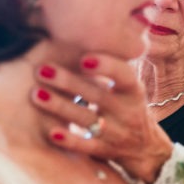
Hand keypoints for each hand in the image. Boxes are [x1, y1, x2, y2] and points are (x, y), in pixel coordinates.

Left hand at [30, 52, 172, 182]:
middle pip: (97, 95)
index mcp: (133, 91)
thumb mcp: (129, 87)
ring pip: (87, 120)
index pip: (124, 76)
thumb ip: (111, 68)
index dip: (106, 67)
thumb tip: (81, 32)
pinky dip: (70, 140)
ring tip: (35, 94)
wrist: (147, 148)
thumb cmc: (128, 106)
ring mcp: (117, 133)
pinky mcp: (106, 151)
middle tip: (42, 69)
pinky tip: (51, 132)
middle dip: (69, 82)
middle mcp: (127, 111)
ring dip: (60, 107)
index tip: (84, 59)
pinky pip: (87, 146)